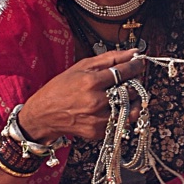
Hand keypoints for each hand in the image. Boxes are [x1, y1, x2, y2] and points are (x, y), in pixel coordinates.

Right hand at [18, 49, 145, 141]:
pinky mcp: (99, 132)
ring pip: (130, 109)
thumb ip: (109, 58)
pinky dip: (122, 113)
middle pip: (131, 90)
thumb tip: (133, 52)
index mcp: (91, 82)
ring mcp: (98, 119)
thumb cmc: (61, 87)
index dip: (135, 66)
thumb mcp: (81, 66)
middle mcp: (96, 101)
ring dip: (132, 100)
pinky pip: (121, 121)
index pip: (124, 72)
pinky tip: (113, 107)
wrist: (44, 114)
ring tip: (124, 94)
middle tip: (130, 79)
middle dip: (134, 83)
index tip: (139, 64)